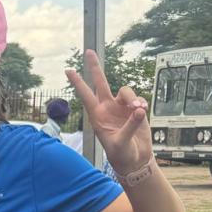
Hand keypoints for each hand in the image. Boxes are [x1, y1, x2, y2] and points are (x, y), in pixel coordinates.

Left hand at [67, 50, 153, 177]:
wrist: (135, 159)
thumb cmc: (122, 155)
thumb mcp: (121, 143)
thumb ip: (129, 126)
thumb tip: (138, 110)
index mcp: (97, 116)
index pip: (86, 96)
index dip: (78, 83)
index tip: (68, 70)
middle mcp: (108, 108)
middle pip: (101, 82)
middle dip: (95, 67)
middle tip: (89, 52)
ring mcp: (121, 107)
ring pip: (125, 91)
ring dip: (132, 98)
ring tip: (138, 109)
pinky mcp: (135, 109)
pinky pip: (138, 99)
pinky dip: (140, 104)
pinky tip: (142, 112)